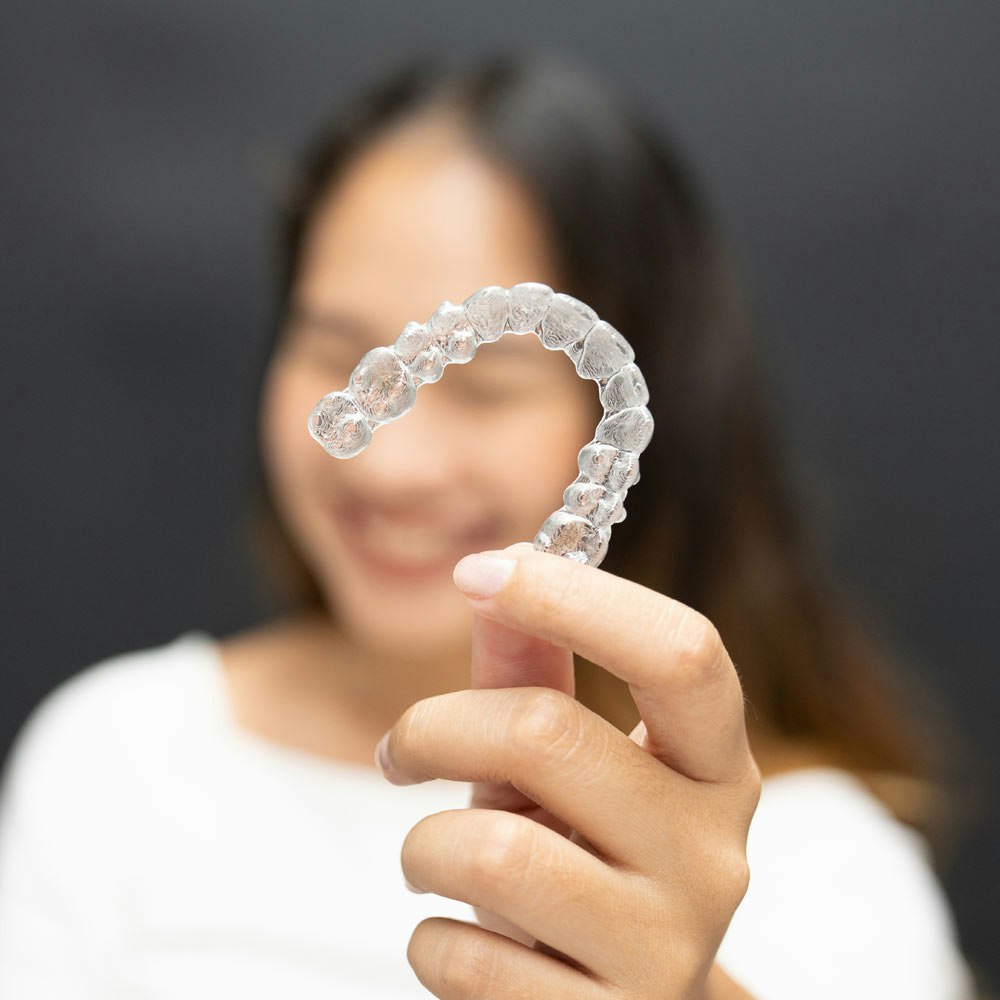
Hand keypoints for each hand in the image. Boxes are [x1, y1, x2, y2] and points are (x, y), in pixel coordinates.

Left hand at [375, 542, 760, 998]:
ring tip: (428, 859)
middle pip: (548, 733)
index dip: (573, 597)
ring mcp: (669, 946)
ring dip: (422, 847)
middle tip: (399, 749)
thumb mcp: (561, 764)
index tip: (478, 572)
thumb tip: (497, 567)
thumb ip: (532, 668)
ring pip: (493, 852)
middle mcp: (712, 850)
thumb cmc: (581, 859)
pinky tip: (456, 937)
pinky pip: (468, 961)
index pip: (680, 651)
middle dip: (435, 726)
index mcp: (712, 762)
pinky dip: (429, 939)